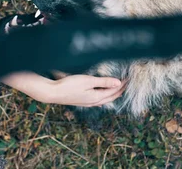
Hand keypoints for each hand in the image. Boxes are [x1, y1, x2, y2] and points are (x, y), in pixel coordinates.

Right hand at [3, 72, 125, 106]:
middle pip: (110, 97)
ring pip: (104, 100)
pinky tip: (101, 96)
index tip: (128, 79)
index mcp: (96, 97)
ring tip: (117, 90)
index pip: (113, 91)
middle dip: (119, 91)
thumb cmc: (69, 85)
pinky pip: (97, 100)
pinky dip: (103, 97)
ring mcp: (87, 103)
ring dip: (112, 94)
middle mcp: (93, 102)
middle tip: (127, 84)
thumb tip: (118, 83)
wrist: (53, 93)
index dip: (122, 85)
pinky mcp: (81, 101)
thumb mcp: (88, 81)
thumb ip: (103, 82)